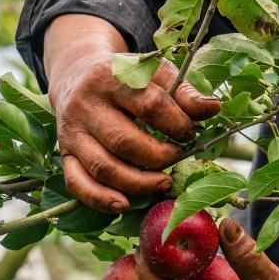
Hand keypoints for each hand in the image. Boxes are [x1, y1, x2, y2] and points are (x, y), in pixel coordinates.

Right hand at [45, 16, 219, 212]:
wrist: (77, 74)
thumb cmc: (127, 79)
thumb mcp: (156, 75)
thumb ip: (185, 93)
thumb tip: (214, 108)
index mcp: (111, 77)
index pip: (150, 105)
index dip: (176, 124)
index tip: (190, 134)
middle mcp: (86, 104)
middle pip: (124, 140)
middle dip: (159, 157)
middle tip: (178, 158)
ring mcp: (72, 131)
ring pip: (103, 166)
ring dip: (138, 183)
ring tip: (164, 183)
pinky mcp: (64, 153)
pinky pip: (77, 182)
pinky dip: (100, 198)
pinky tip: (124, 205)